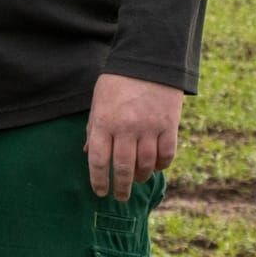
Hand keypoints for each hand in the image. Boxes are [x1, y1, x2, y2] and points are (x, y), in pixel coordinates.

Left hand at [84, 73, 182, 200]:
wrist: (149, 59)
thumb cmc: (119, 81)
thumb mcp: (99, 100)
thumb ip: (93, 127)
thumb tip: (87, 153)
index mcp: (104, 121)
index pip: (97, 160)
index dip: (98, 180)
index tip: (100, 192)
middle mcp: (125, 128)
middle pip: (122, 168)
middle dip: (120, 187)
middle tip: (120, 197)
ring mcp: (148, 128)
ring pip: (145, 165)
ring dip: (141, 177)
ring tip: (137, 180)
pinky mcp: (168, 126)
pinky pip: (166, 156)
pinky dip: (161, 165)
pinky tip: (156, 166)